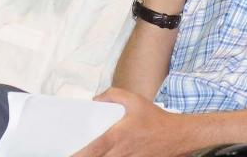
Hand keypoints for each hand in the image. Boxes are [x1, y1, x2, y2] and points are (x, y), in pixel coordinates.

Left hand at [72, 88, 186, 156]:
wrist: (178, 136)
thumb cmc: (155, 118)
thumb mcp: (133, 99)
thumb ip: (111, 95)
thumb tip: (95, 100)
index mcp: (118, 136)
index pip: (94, 148)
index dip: (80, 154)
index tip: (68, 155)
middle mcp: (123, 152)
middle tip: (72, 155)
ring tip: (85, 156)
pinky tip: (105, 156)